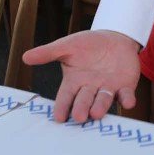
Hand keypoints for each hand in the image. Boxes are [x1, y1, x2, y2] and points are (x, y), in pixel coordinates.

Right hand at [22, 30, 140, 122]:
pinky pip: (125, 95)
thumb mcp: (68, 45)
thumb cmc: (88, 45)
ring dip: (101, 107)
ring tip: (96, 113)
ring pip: (103, 101)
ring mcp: (107, 89)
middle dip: (81, 108)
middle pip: (84, 101)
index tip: (59, 117)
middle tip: (79, 117)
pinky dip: (127, 99)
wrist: (114, 37)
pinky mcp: (125, 86)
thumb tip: (25, 57)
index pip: (66, 97)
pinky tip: (128, 102)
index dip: (62, 107)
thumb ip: (49, 53)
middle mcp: (90, 89)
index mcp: (74, 82)